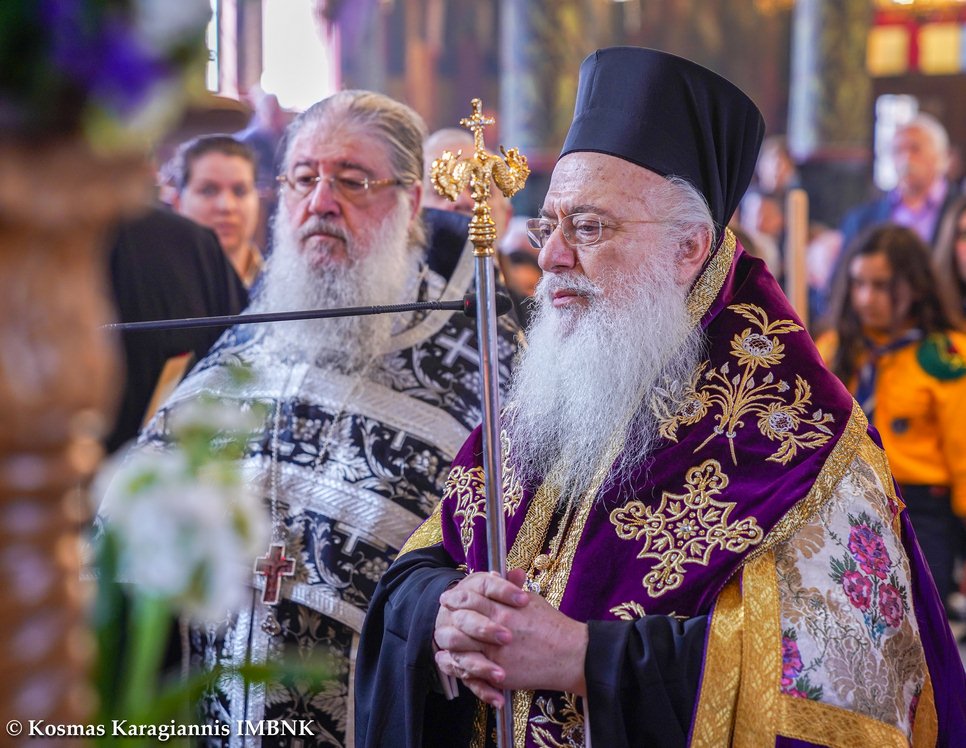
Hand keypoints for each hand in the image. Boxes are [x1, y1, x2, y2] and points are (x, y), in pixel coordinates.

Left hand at [433, 568, 587, 706]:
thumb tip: (500, 573)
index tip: (448, 597)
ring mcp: (496, 654)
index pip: (470, 599)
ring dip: (449, 642)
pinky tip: (452, 660)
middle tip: (441, 616)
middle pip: (460, 622)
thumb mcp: (532, 600)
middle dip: (447, 618)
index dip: (456, 597)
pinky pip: (471, 671)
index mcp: (503, 609)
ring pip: (461, 647)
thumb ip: (512, 588)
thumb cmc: (552, 626)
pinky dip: (459, 666)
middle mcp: (496, 630)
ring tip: (442, 639)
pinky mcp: (499, 674)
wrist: (570, 655)